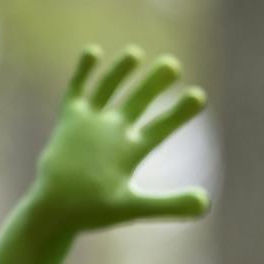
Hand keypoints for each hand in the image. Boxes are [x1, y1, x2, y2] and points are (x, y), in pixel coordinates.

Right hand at [29, 44, 209, 231]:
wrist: (56, 211)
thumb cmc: (93, 212)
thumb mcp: (134, 208)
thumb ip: (171, 205)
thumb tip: (207, 204)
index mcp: (132, 151)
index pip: (161, 128)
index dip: (179, 113)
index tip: (199, 96)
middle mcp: (115, 133)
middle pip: (138, 102)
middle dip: (154, 84)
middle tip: (173, 65)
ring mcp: (92, 125)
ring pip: (109, 91)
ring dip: (121, 72)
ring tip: (135, 53)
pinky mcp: (70, 121)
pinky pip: (77, 91)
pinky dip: (84, 73)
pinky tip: (94, 51)